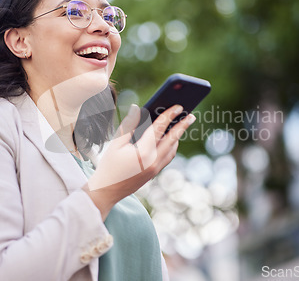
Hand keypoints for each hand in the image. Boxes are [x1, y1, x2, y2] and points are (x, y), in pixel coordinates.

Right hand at [83, 104, 195, 218]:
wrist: (107, 192)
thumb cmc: (108, 166)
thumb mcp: (115, 143)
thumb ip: (128, 125)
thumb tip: (136, 107)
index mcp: (143, 152)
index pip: (160, 129)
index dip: (169, 116)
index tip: (178, 107)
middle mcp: (153, 161)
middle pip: (172, 140)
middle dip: (182, 126)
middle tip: (191, 115)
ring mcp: (155, 169)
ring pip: (172, 150)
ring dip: (177, 137)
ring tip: (181, 125)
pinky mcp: (154, 173)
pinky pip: (168, 157)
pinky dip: (171, 146)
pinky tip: (169, 139)